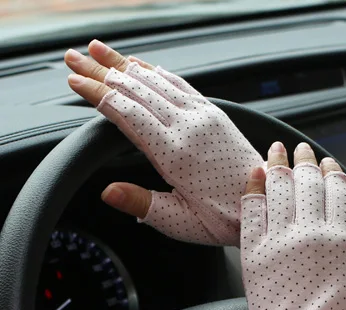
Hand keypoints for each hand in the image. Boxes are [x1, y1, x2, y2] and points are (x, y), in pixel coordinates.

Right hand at [65, 39, 262, 244]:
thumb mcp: (182, 222)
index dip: (98, 94)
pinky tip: (142, 65)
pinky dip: (156, 71)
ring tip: (98, 51)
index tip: (74, 81)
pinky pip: (180, 84)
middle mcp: (190, 127)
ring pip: (157, 81)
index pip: (127, 113)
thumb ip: (144, 205)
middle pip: (136, 89)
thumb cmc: (228, 219)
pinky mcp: (217, 115)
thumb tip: (107, 193)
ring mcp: (205, 117)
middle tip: (73, 58)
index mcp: (176, 153)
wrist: (272, 203)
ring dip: (124, 64)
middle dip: (102, 71)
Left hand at [240, 141, 345, 309]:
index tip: (330, 165)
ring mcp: (278, 243)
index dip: (332, 174)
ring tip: (276, 151)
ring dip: (277, 165)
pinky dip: (253, 189)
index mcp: (340, 241)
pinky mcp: (253, 257)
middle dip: (304, 162)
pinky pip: (251, 212)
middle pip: (305, 185)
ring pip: (277, 190)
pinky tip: (255, 175)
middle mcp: (308, 235)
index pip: (336, 193)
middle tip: (300, 149)